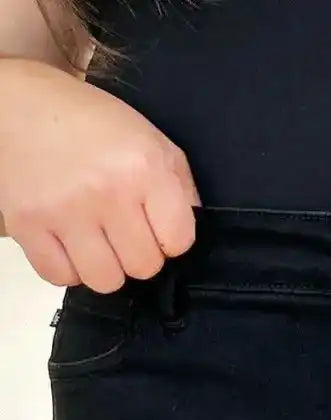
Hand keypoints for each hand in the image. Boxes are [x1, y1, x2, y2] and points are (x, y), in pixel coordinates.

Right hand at [0, 57, 199, 291]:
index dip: (171, 239)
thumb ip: (180, 189)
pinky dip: (68, 268)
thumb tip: (188, 238)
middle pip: (143, 267)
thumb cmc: (91, 124)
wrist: (19, 104)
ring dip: (105, 266)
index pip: (178, 242)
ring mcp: (64, 211)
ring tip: (97, 239)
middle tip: (123, 230)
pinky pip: (61, 278)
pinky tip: (69, 242)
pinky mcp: (27, 225)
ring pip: (105, 281)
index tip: (156, 226)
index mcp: (144, 167)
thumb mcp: (151, 140)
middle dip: (138, 253)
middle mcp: (106, 191)